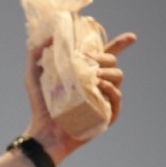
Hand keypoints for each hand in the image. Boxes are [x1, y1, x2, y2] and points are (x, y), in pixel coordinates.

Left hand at [25, 31, 136, 161]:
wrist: (44, 130)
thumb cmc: (40, 105)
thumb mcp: (33, 76)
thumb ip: (37, 54)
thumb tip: (51, 36)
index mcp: (86, 72)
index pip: (107, 55)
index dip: (121, 44)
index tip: (132, 37)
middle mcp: (98, 84)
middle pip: (113, 62)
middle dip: (105, 56)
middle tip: (88, 60)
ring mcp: (103, 98)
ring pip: (118, 76)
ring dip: (108, 71)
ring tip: (93, 76)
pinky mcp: (106, 114)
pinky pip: (117, 97)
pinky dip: (110, 89)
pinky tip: (99, 86)